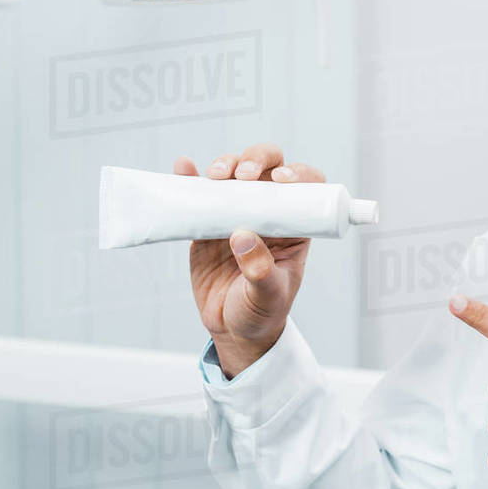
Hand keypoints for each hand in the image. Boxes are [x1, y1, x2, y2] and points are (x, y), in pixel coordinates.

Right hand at [175, 143, 325, 378]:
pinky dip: (190, 177)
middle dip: (256, 160)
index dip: (297, 175)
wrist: (230, 328)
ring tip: (215, 176)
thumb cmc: (261, 312)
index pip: (304, 188)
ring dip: (226, 165)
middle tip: (242, 174)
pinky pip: (200, 194)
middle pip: (266, 169)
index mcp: (294, 226)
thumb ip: (260, 270)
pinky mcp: (208, 221)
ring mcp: (237, 213)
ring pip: (234, 174)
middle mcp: (267, 212)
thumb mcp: (268, 296)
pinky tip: (183, 167)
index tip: (281, 180)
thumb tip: (243, 237)